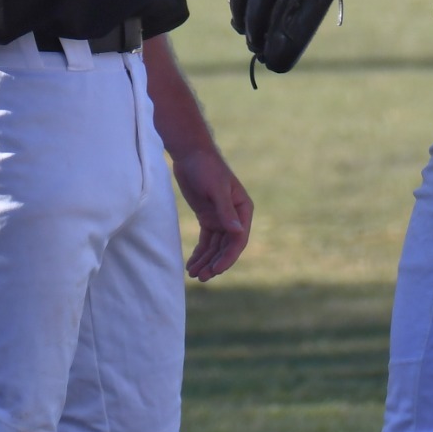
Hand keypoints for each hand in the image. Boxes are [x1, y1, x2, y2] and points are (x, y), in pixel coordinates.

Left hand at [171, 147, 252, 280]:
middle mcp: (234, 217)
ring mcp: (220, 218)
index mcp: (243, 209)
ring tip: (193, 274)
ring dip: (206, 261)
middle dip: (214, 263)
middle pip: (226, 247)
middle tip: (201, 277)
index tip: (215, 270)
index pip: (238, 240)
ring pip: (215, 246)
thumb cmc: (206, 167)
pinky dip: (200, 252)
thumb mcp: (216, 189)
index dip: (228, 257)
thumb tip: (236, 233)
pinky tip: (192, 264)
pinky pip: (206, 240)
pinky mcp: (207, 217)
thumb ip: (225, 211)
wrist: (189, 154)